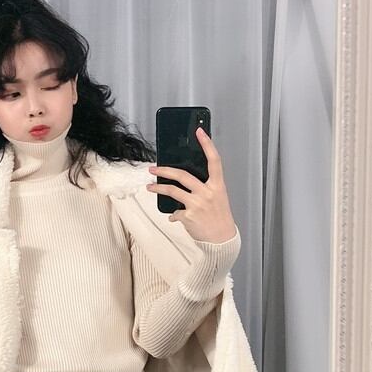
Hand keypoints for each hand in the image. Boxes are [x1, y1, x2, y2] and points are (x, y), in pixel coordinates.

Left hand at [145, 127, 236, 242]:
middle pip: (183, 175)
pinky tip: (175, 217)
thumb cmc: (219, 217)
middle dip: (165, 170)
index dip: (207, 144)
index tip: (200, 131)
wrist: (221, 240)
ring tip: (150, 187)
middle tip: (154, 169)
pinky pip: (175, 212)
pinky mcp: (188, 216)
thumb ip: (205, 188)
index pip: (214, 160)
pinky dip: (174, 215)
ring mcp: (197, 204)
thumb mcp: (217, 198)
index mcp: (217, 185)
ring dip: (158, 189)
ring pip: (172, 191)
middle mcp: (207, 192)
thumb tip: (185, 182)